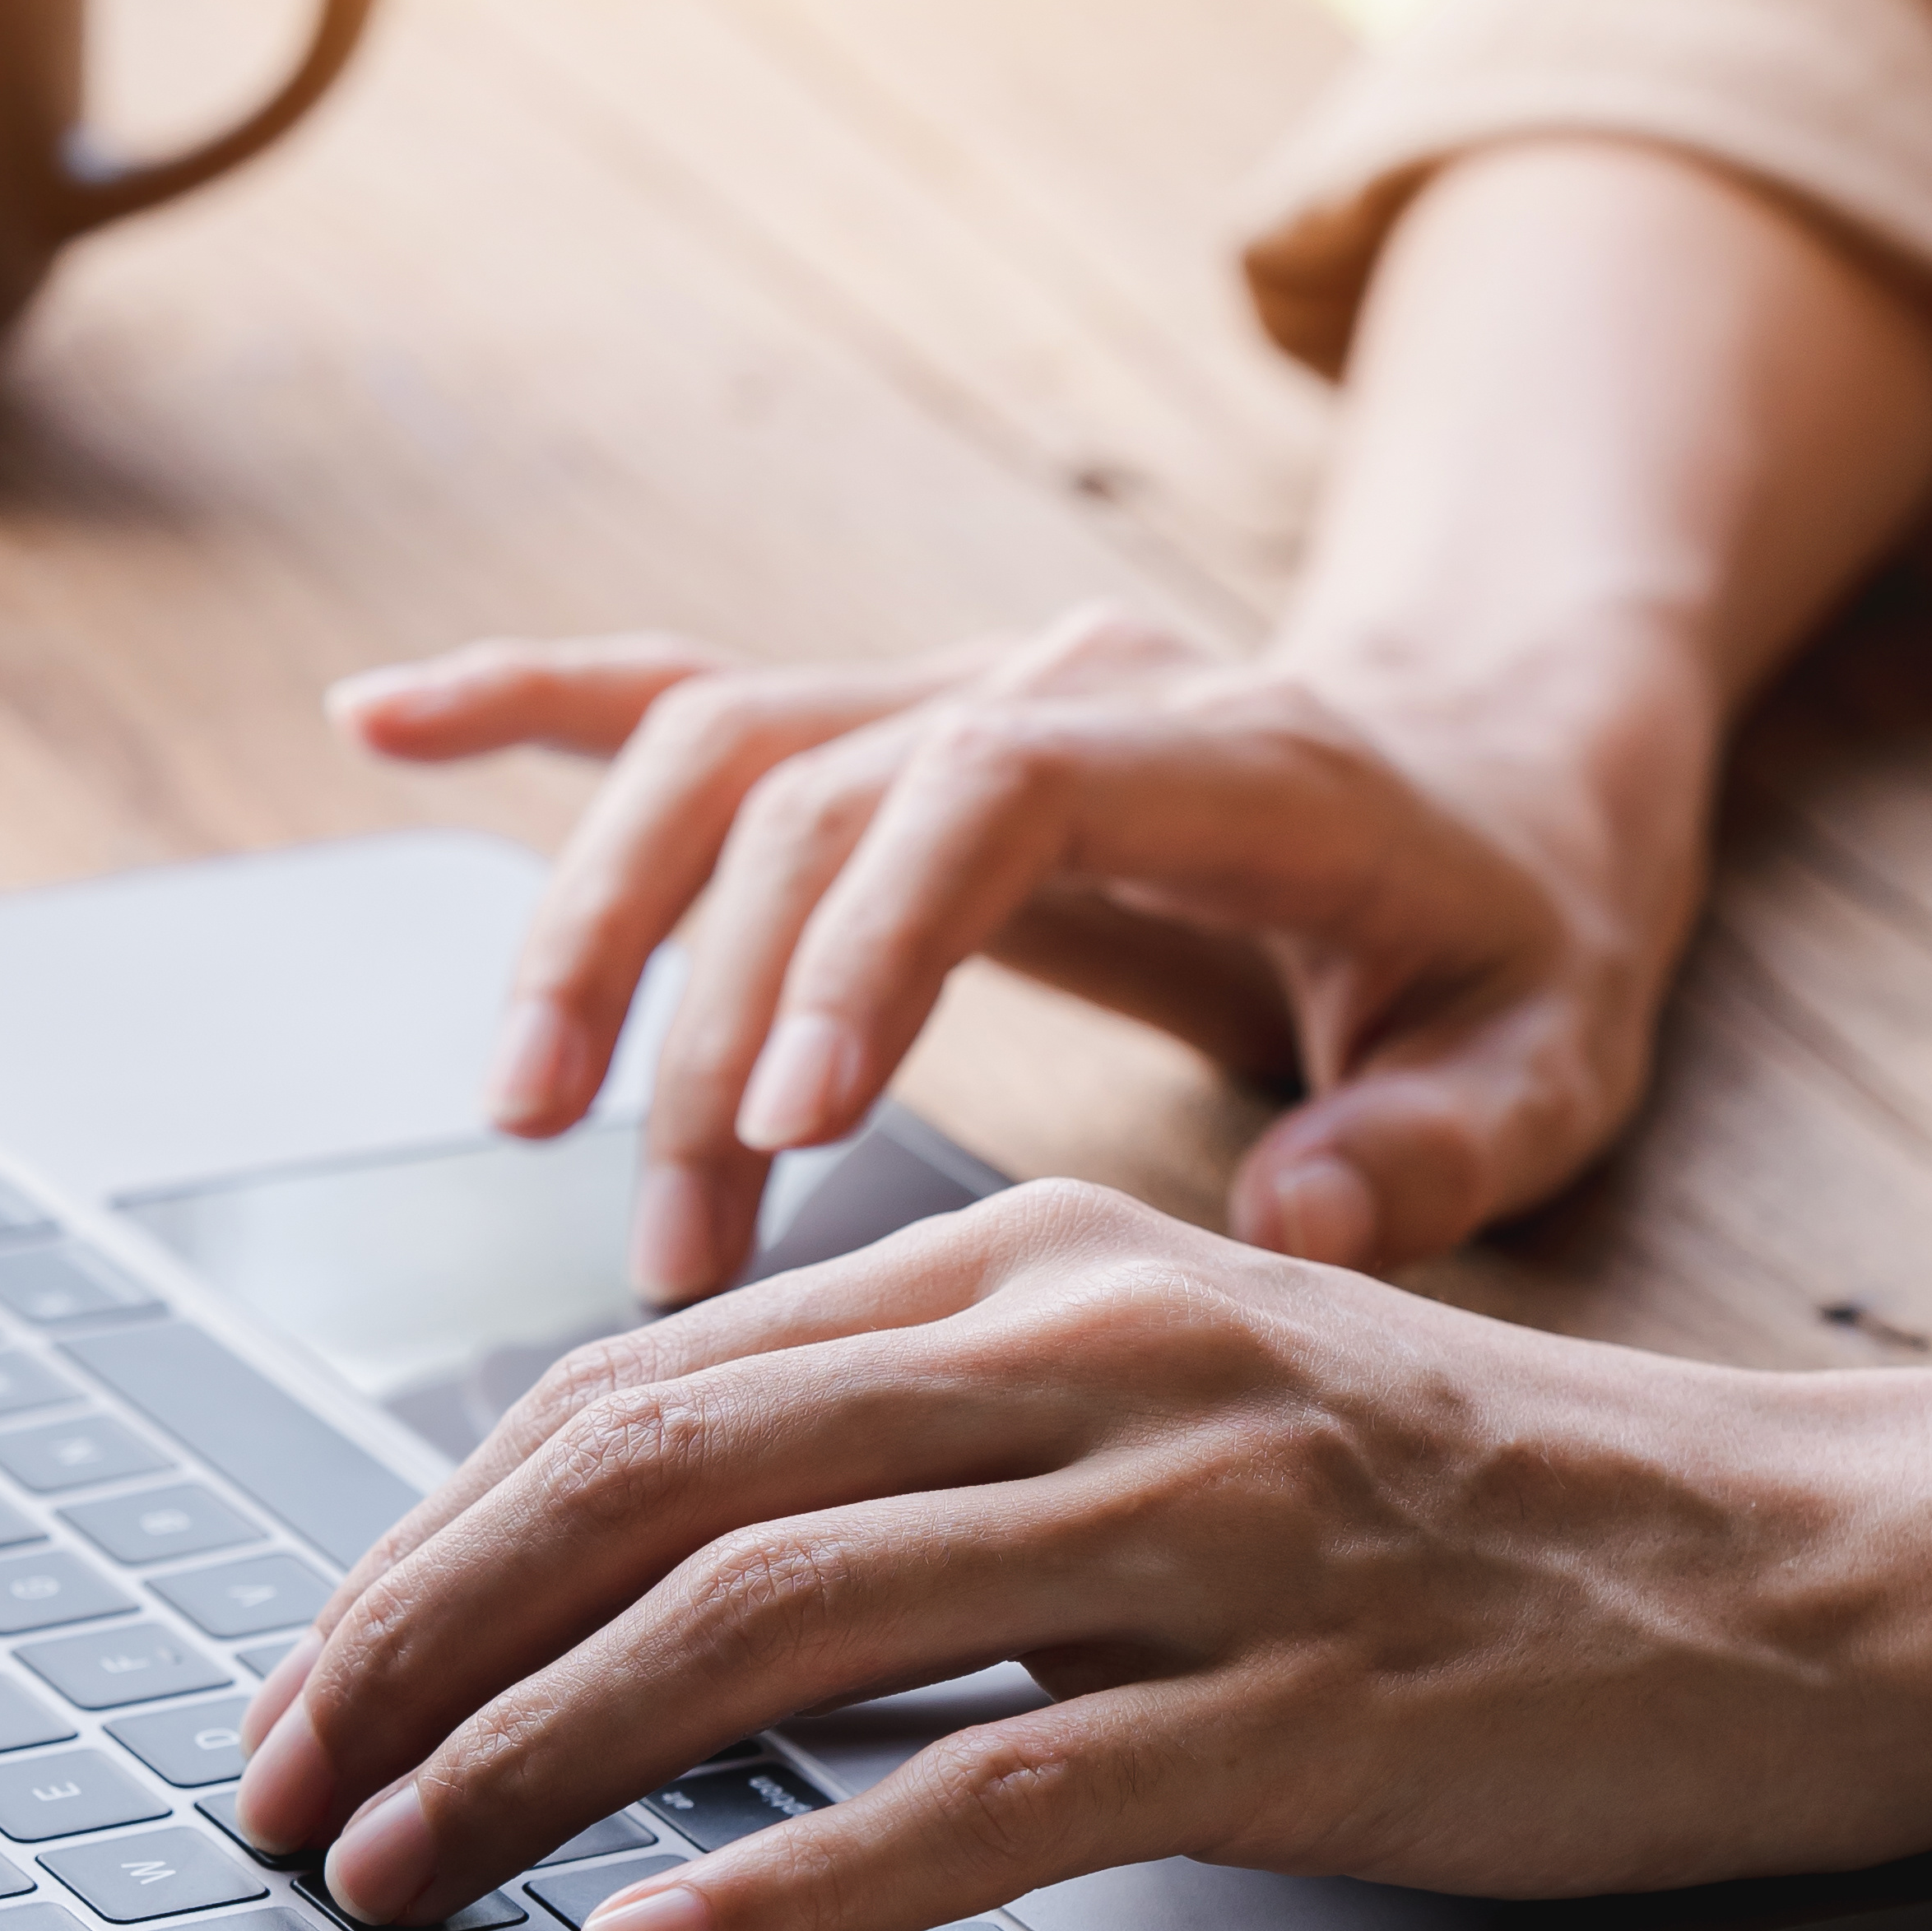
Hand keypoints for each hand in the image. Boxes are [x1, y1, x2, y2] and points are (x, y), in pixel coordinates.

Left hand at [228, 1186, 1931, 1930]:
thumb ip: (942, 1437)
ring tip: (394, 1868)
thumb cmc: (1474, 1508)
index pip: (646, 1385)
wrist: (1804, 1568)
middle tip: (274, 1779)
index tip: (313, 1668)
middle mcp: (1091, 1364)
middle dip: (416, 1635)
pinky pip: (989, 1791)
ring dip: (537, 1756)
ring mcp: (1195, 1534)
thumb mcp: (1180, 1401)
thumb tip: (669, 1555)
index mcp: (1037, 1274)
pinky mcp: (1296, 1713)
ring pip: (772, 1622)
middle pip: (654, 1475)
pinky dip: (791, 1879)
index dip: (437, 1534)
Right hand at [330, 608, 1706, 1295]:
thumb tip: (1291, 1221)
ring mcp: (958, 689)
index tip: (787, 1124)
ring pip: (716, 748)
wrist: (1499, 761)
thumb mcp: (1555, 1050)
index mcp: (1232, 756)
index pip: (1000, 792)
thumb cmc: (1517, 928)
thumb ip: (1445, 1143)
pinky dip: (526, 705)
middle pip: (812, 783)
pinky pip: (683, 692)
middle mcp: (1063, 686)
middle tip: (662, 1243)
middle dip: (702, 1009)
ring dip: (597, 924)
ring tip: (529, 1118)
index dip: (868, 939)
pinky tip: (376, 723)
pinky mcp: (888, 727)